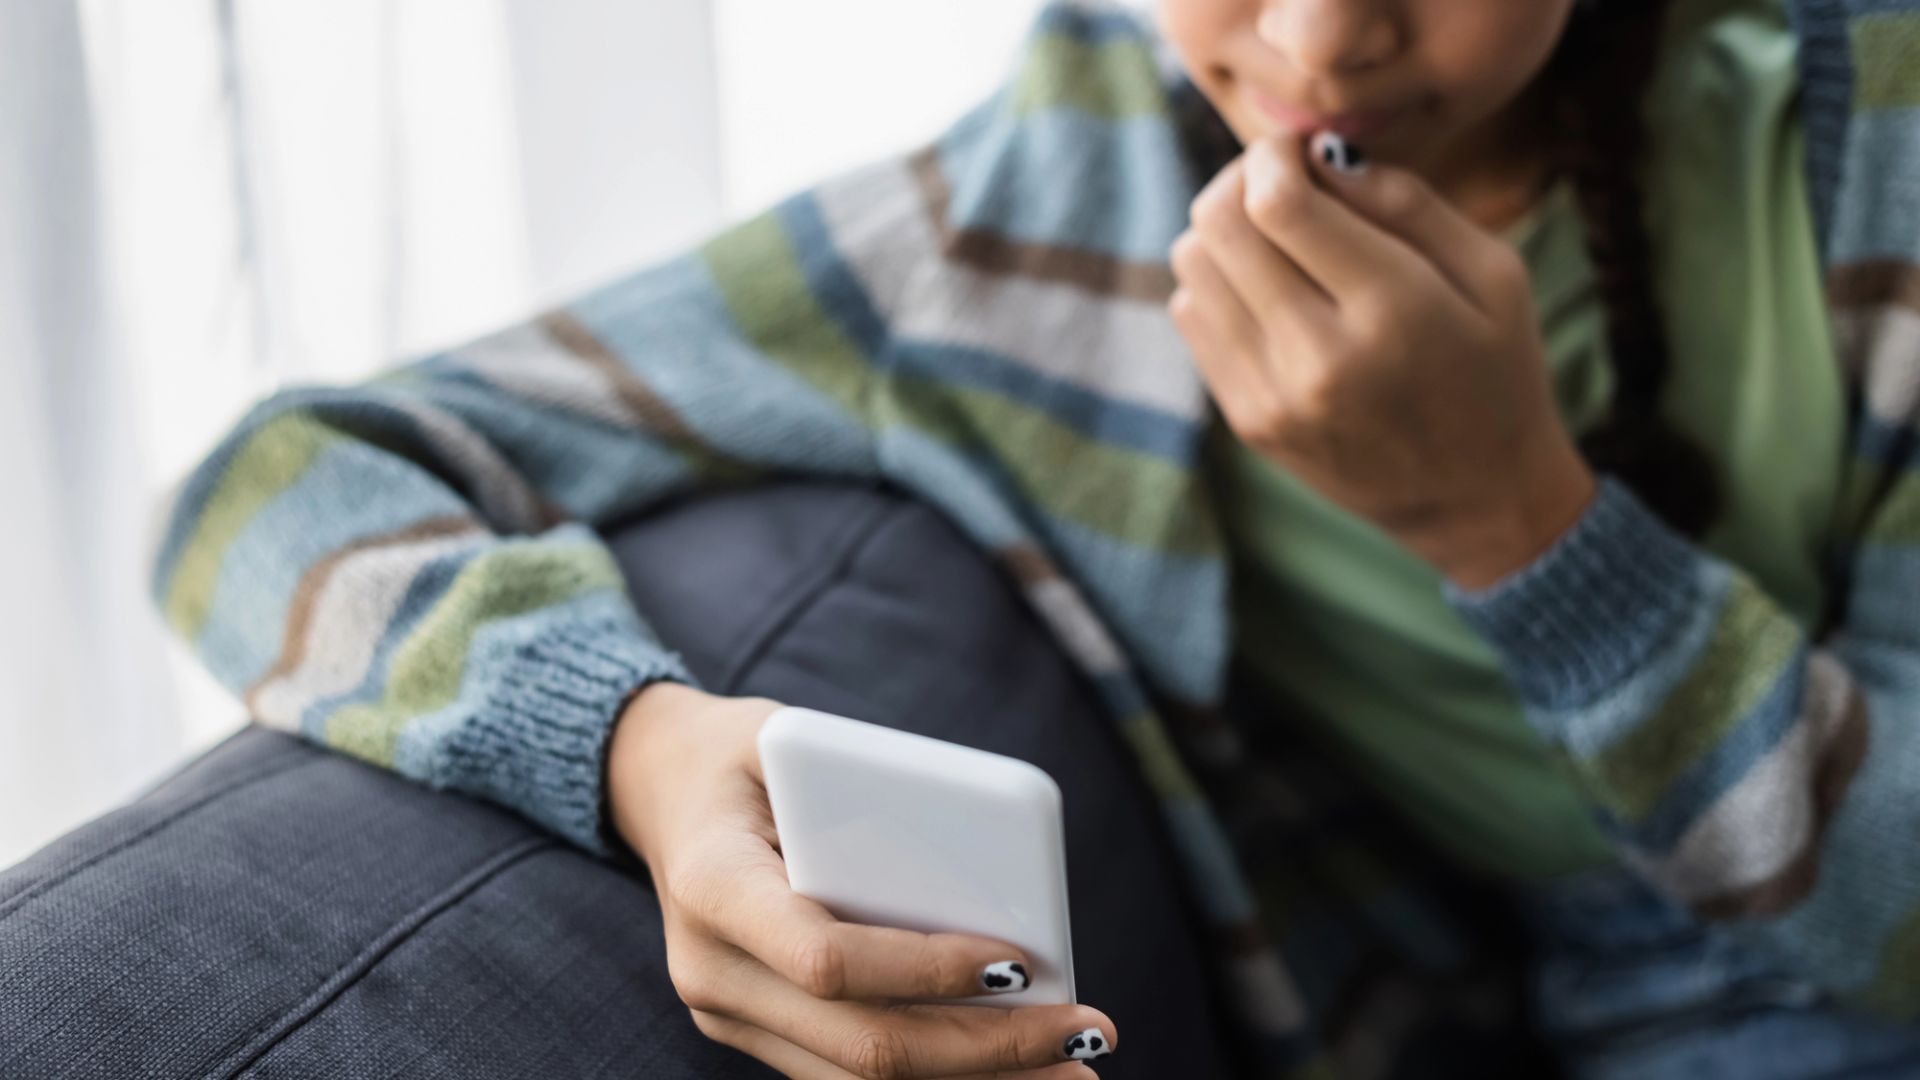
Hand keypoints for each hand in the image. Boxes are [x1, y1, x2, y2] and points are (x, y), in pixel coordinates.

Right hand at [605, 681, 1114, 1078]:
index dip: (924, 971)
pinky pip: (856, 1075)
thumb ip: (868, 781)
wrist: (663, 793)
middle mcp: (711, 971)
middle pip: (861, 1043)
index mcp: (712, 887)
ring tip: (1074, 1074)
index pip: (826, 958)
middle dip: (986, 1049)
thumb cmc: (747, 758)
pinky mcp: (760, 1034)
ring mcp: (730, 1015)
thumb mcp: (786, 736)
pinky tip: (1016, 1070)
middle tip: (1086, 1033)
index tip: (1021, 962)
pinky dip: (942, 1077)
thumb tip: (987, 850)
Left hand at [1168, 131, 1595, 588]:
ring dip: (1225, 232)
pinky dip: (1219, 283)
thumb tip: (1320, 156)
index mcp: (1392, 311)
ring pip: (1192, 265)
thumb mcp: (1494, 275)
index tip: (1300, 152)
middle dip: (1241, 180)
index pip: (1278, 202)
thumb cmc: (1495, 371)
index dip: (1272, 155)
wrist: (1476, 499)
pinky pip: (1191, 315)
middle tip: (1281, 182)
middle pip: (1219, 225)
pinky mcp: (1247, 421)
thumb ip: (1408, 202)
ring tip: (1278, 238)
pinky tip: (1270, 292)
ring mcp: (1273, 396)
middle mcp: (1320, 357)